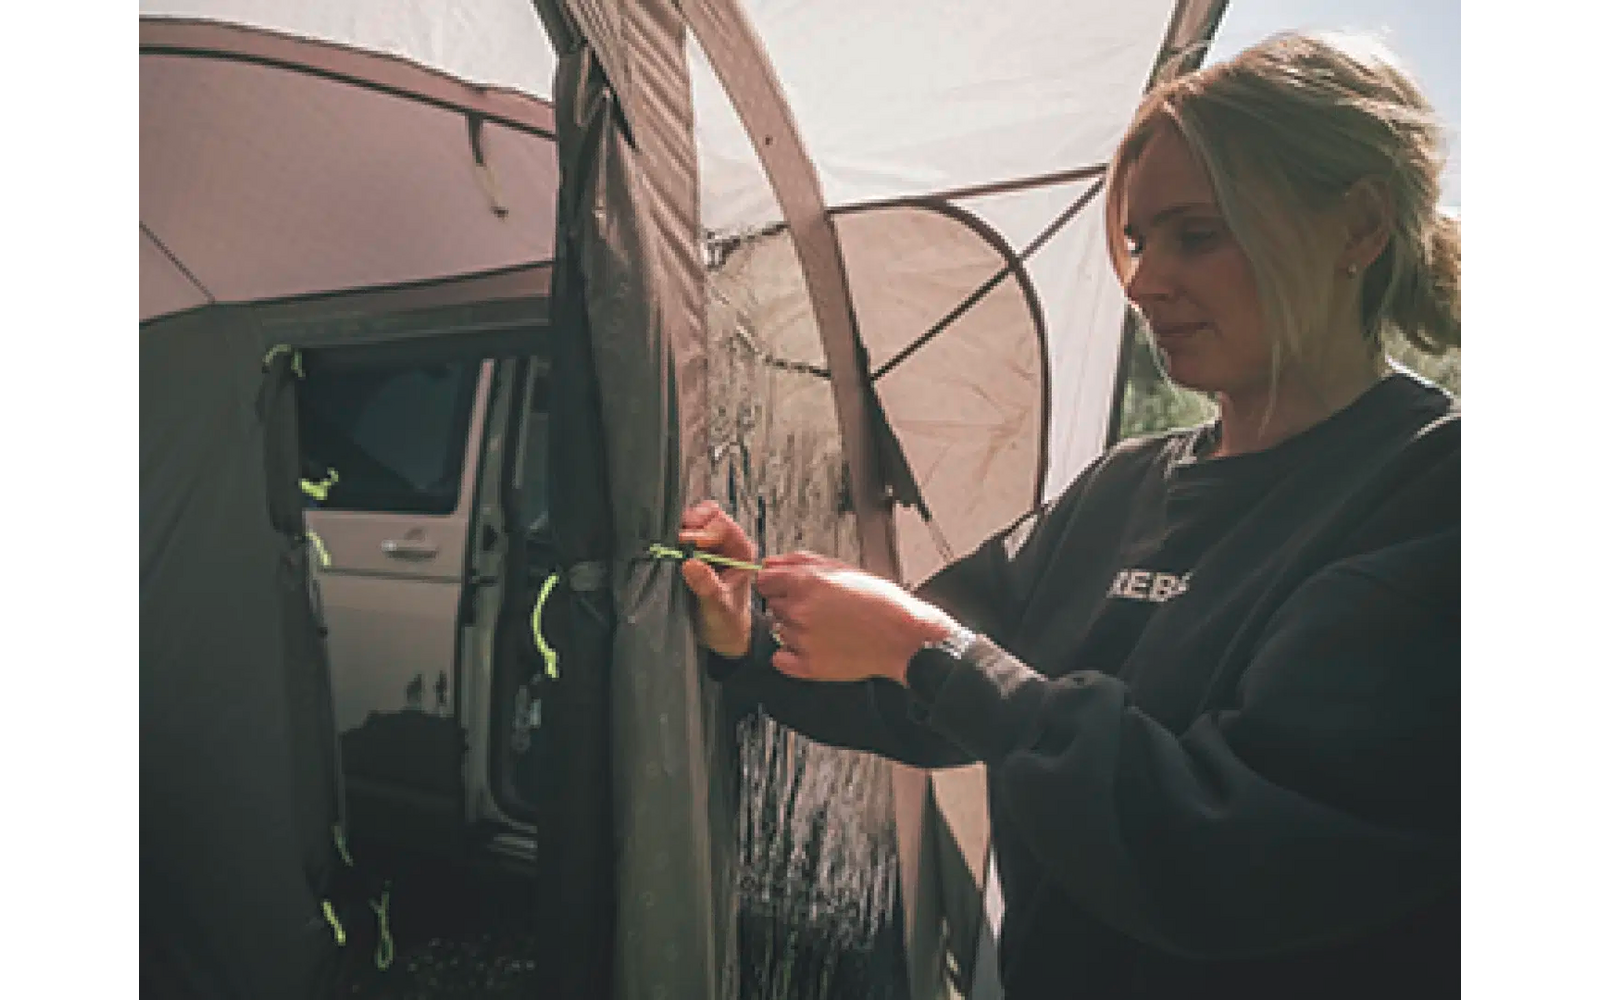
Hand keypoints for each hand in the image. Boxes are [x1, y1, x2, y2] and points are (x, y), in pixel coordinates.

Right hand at [677, 501, 755, 657]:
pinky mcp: (694, 552)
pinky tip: (669, 548)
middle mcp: (728, 544)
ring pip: (695, 521)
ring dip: (682, 528)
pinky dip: (674, 536)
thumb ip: (707, 587)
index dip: (705, 532)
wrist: (723, 635)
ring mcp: (710, 546)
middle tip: (677, 540)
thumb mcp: (718, 607)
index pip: (723, 526)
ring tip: (672, 543)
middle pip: (709, 515)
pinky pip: (684, 534)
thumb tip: (691, 564)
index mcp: (741, 552)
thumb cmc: (728, 621)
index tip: (689, 544)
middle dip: (692, 524)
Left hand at [755, 552, 957, 684]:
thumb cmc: (880, 602)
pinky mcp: (809, 666)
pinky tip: (816, 646)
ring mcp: (803, 640)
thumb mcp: (842, 568)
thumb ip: (799, 561)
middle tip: (821, 609)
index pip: (763, 580)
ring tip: (828, 627)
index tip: (788, 588)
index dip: (777, 583)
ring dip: (796, 628)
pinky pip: (780, 659)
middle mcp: (800, 611)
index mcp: (807, 583)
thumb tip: (769, 564)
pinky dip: (791, 655)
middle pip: (773, 605)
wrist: (904, 637)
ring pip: (780, 630)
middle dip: (791, 604)